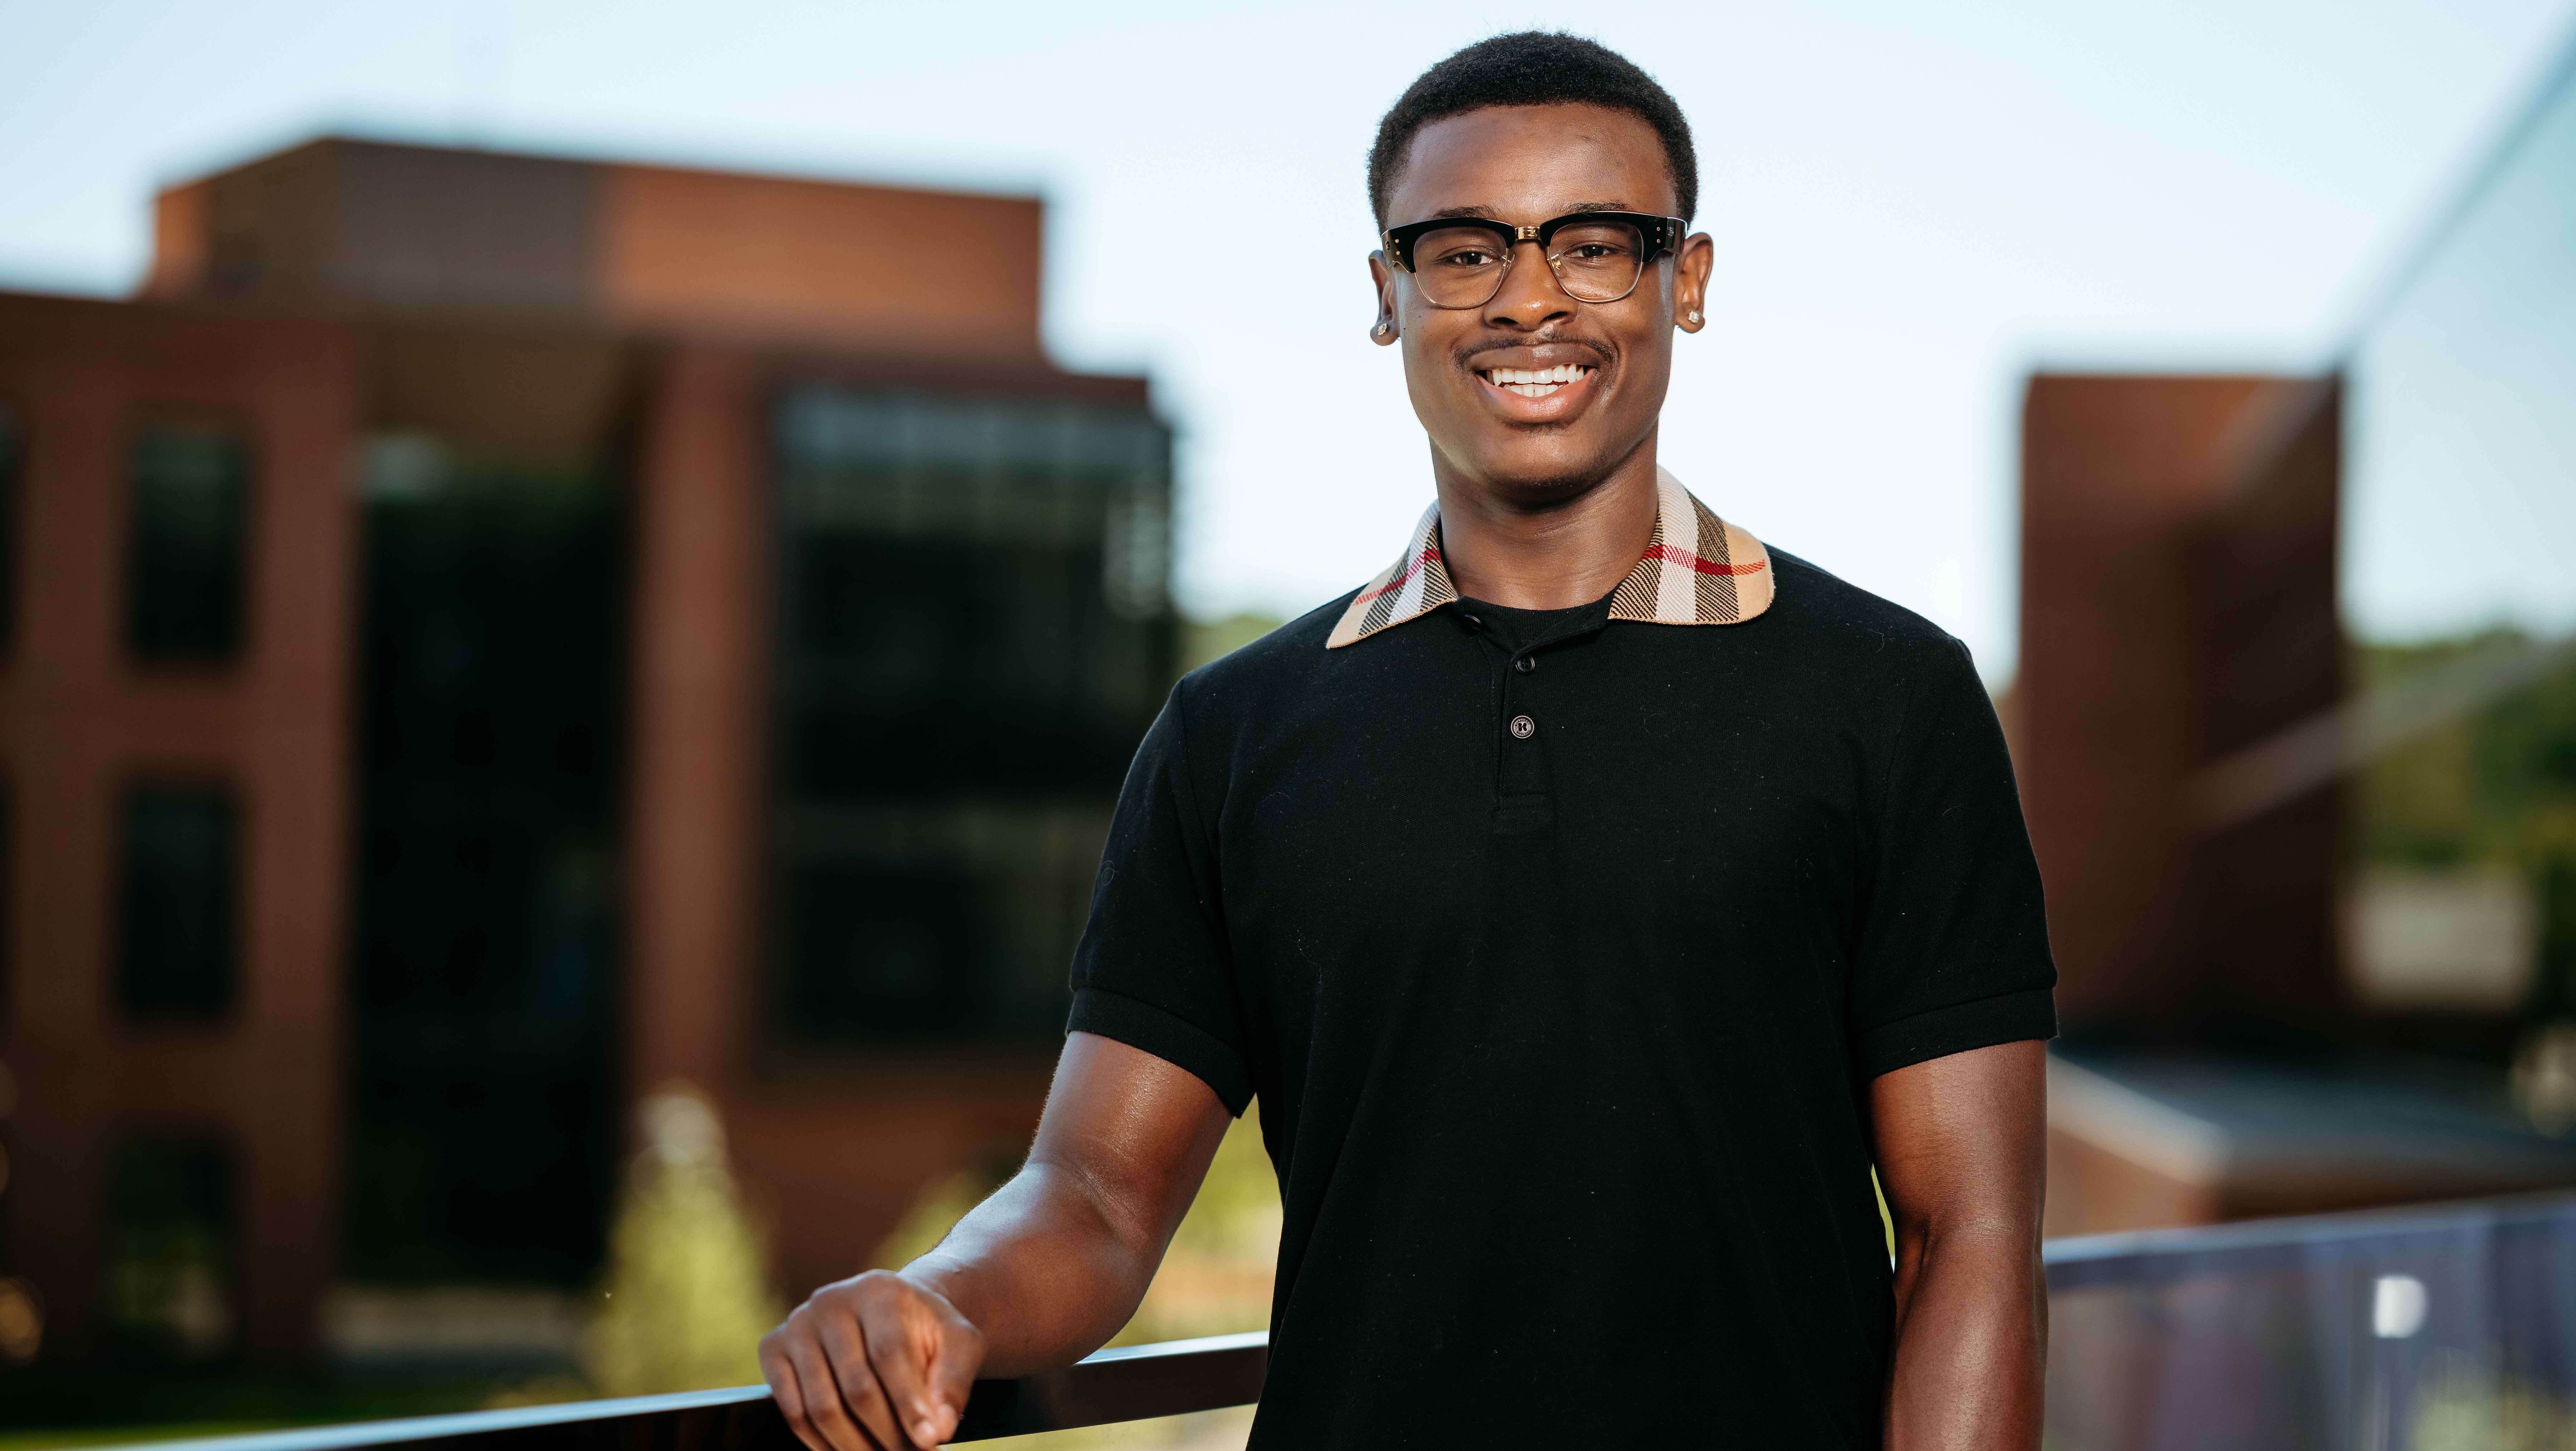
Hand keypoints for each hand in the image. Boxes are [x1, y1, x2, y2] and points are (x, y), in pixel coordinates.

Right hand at [761, 1270, 986, 1450]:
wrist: (887, 1312)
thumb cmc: (926, 1332)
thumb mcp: (957, 1345)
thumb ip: (952, 1383)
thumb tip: (937, 1430)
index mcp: (879, 1291)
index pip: (889, 1353)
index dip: (909, 1404)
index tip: (929, 1442)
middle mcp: (831, 1300)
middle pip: (856, 1386)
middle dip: (887, 1434)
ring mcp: (797, 1324)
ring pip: (821, 1407)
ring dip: (854, 1446)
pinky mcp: (773, 1347)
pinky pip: (792, 1412)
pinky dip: (820, 1443)